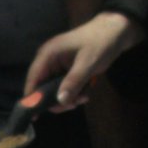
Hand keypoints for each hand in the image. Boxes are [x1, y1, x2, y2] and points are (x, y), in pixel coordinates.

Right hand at [24, 10, 143, 109]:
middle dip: (57, 99)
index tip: (35, 116)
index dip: (31, 97)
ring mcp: (58, 66)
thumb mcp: (88, 63)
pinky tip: (85, 92)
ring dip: (68, 98)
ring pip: (54, 90)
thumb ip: (73, 82)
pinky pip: (64, 87)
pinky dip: (73, 93)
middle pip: (43, 88)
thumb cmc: (100, 42)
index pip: (33, 79)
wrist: (116, 31)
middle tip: (74, 104)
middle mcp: (49, 60)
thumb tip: (60, 101)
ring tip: (84, 98)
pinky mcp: (66, 70)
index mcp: (48, 54)